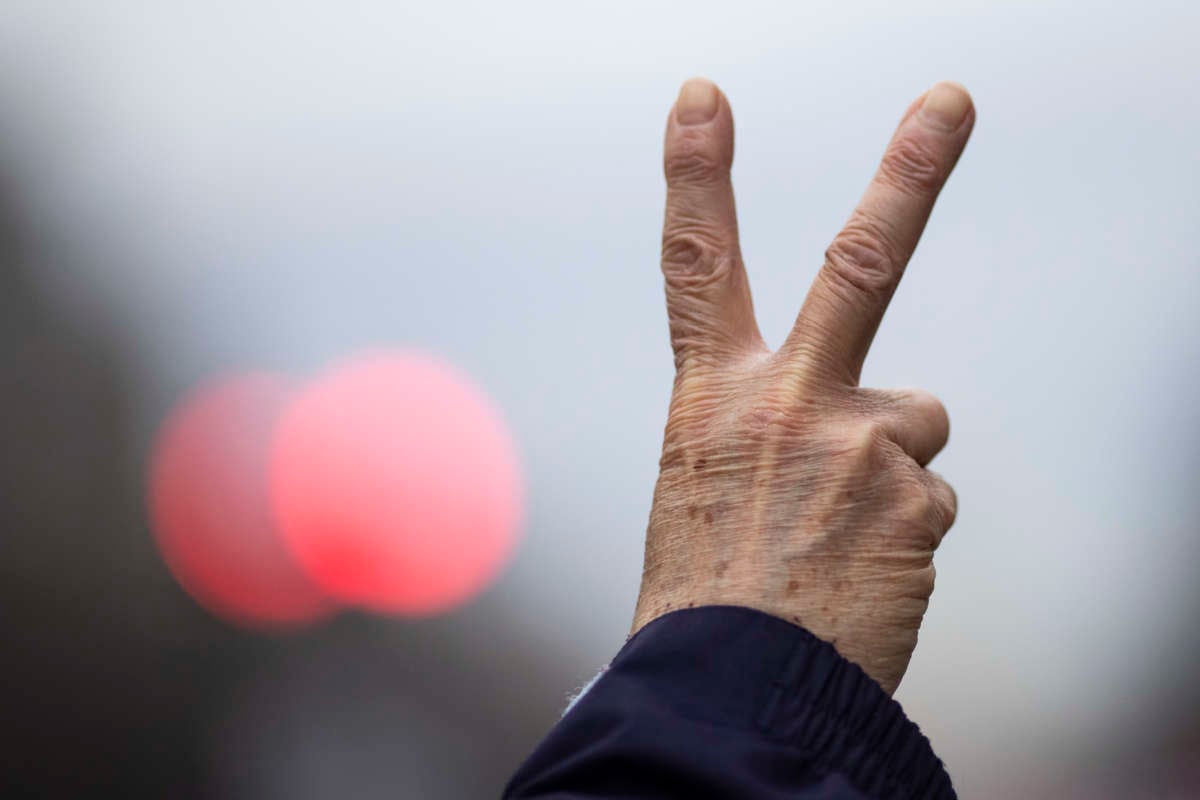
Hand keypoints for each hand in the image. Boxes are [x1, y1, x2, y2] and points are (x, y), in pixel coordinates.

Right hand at [632, 78, 974, 694]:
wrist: (736, 690)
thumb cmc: (708, 591)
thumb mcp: (704, 485)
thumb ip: (773, 427)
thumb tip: (871, 416)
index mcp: (711, 400)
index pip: (695, 267)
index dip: (697, 175)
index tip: (702, 99)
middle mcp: (787, 405)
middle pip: (857, 265)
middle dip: (909, 173)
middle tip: (951, 101)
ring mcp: (860, 447)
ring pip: (913, 421)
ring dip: (890, 467)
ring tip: (839, 538)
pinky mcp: (917, 499)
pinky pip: (927, 495)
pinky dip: (903, 528)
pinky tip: (861, 575)